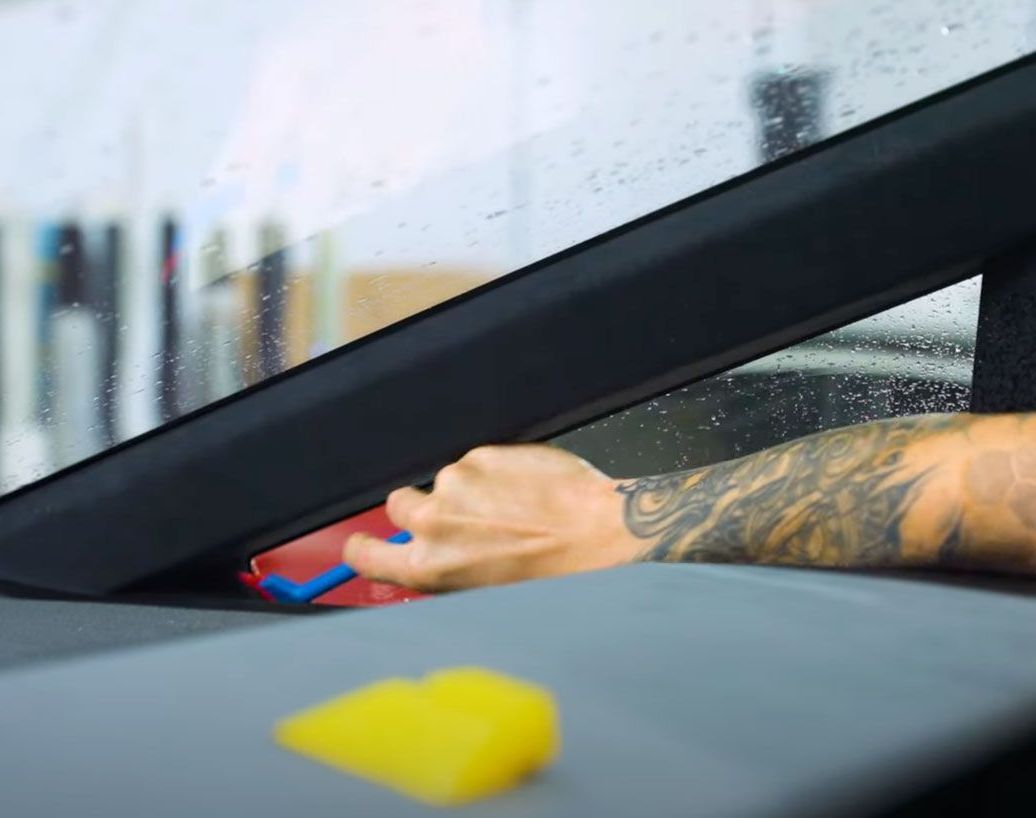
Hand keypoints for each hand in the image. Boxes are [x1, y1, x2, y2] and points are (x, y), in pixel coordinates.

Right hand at [342, 444, 641, 590]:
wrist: (601, 537)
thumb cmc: (551, 576)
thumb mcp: (485, 593)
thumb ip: (446, 571)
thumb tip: (427, 558)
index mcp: (429, 567)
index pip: (364, 553)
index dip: (364, 547)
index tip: (370, 544)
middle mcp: (433, 522)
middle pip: (399, 504)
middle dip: (423, 510)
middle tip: (465, 523)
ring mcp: (457, 482)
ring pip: (448, 482)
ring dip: (469, 492)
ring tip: (514, 511)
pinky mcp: (484, 454)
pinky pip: (478, 463)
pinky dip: (496, 474)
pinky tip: (528, 492)